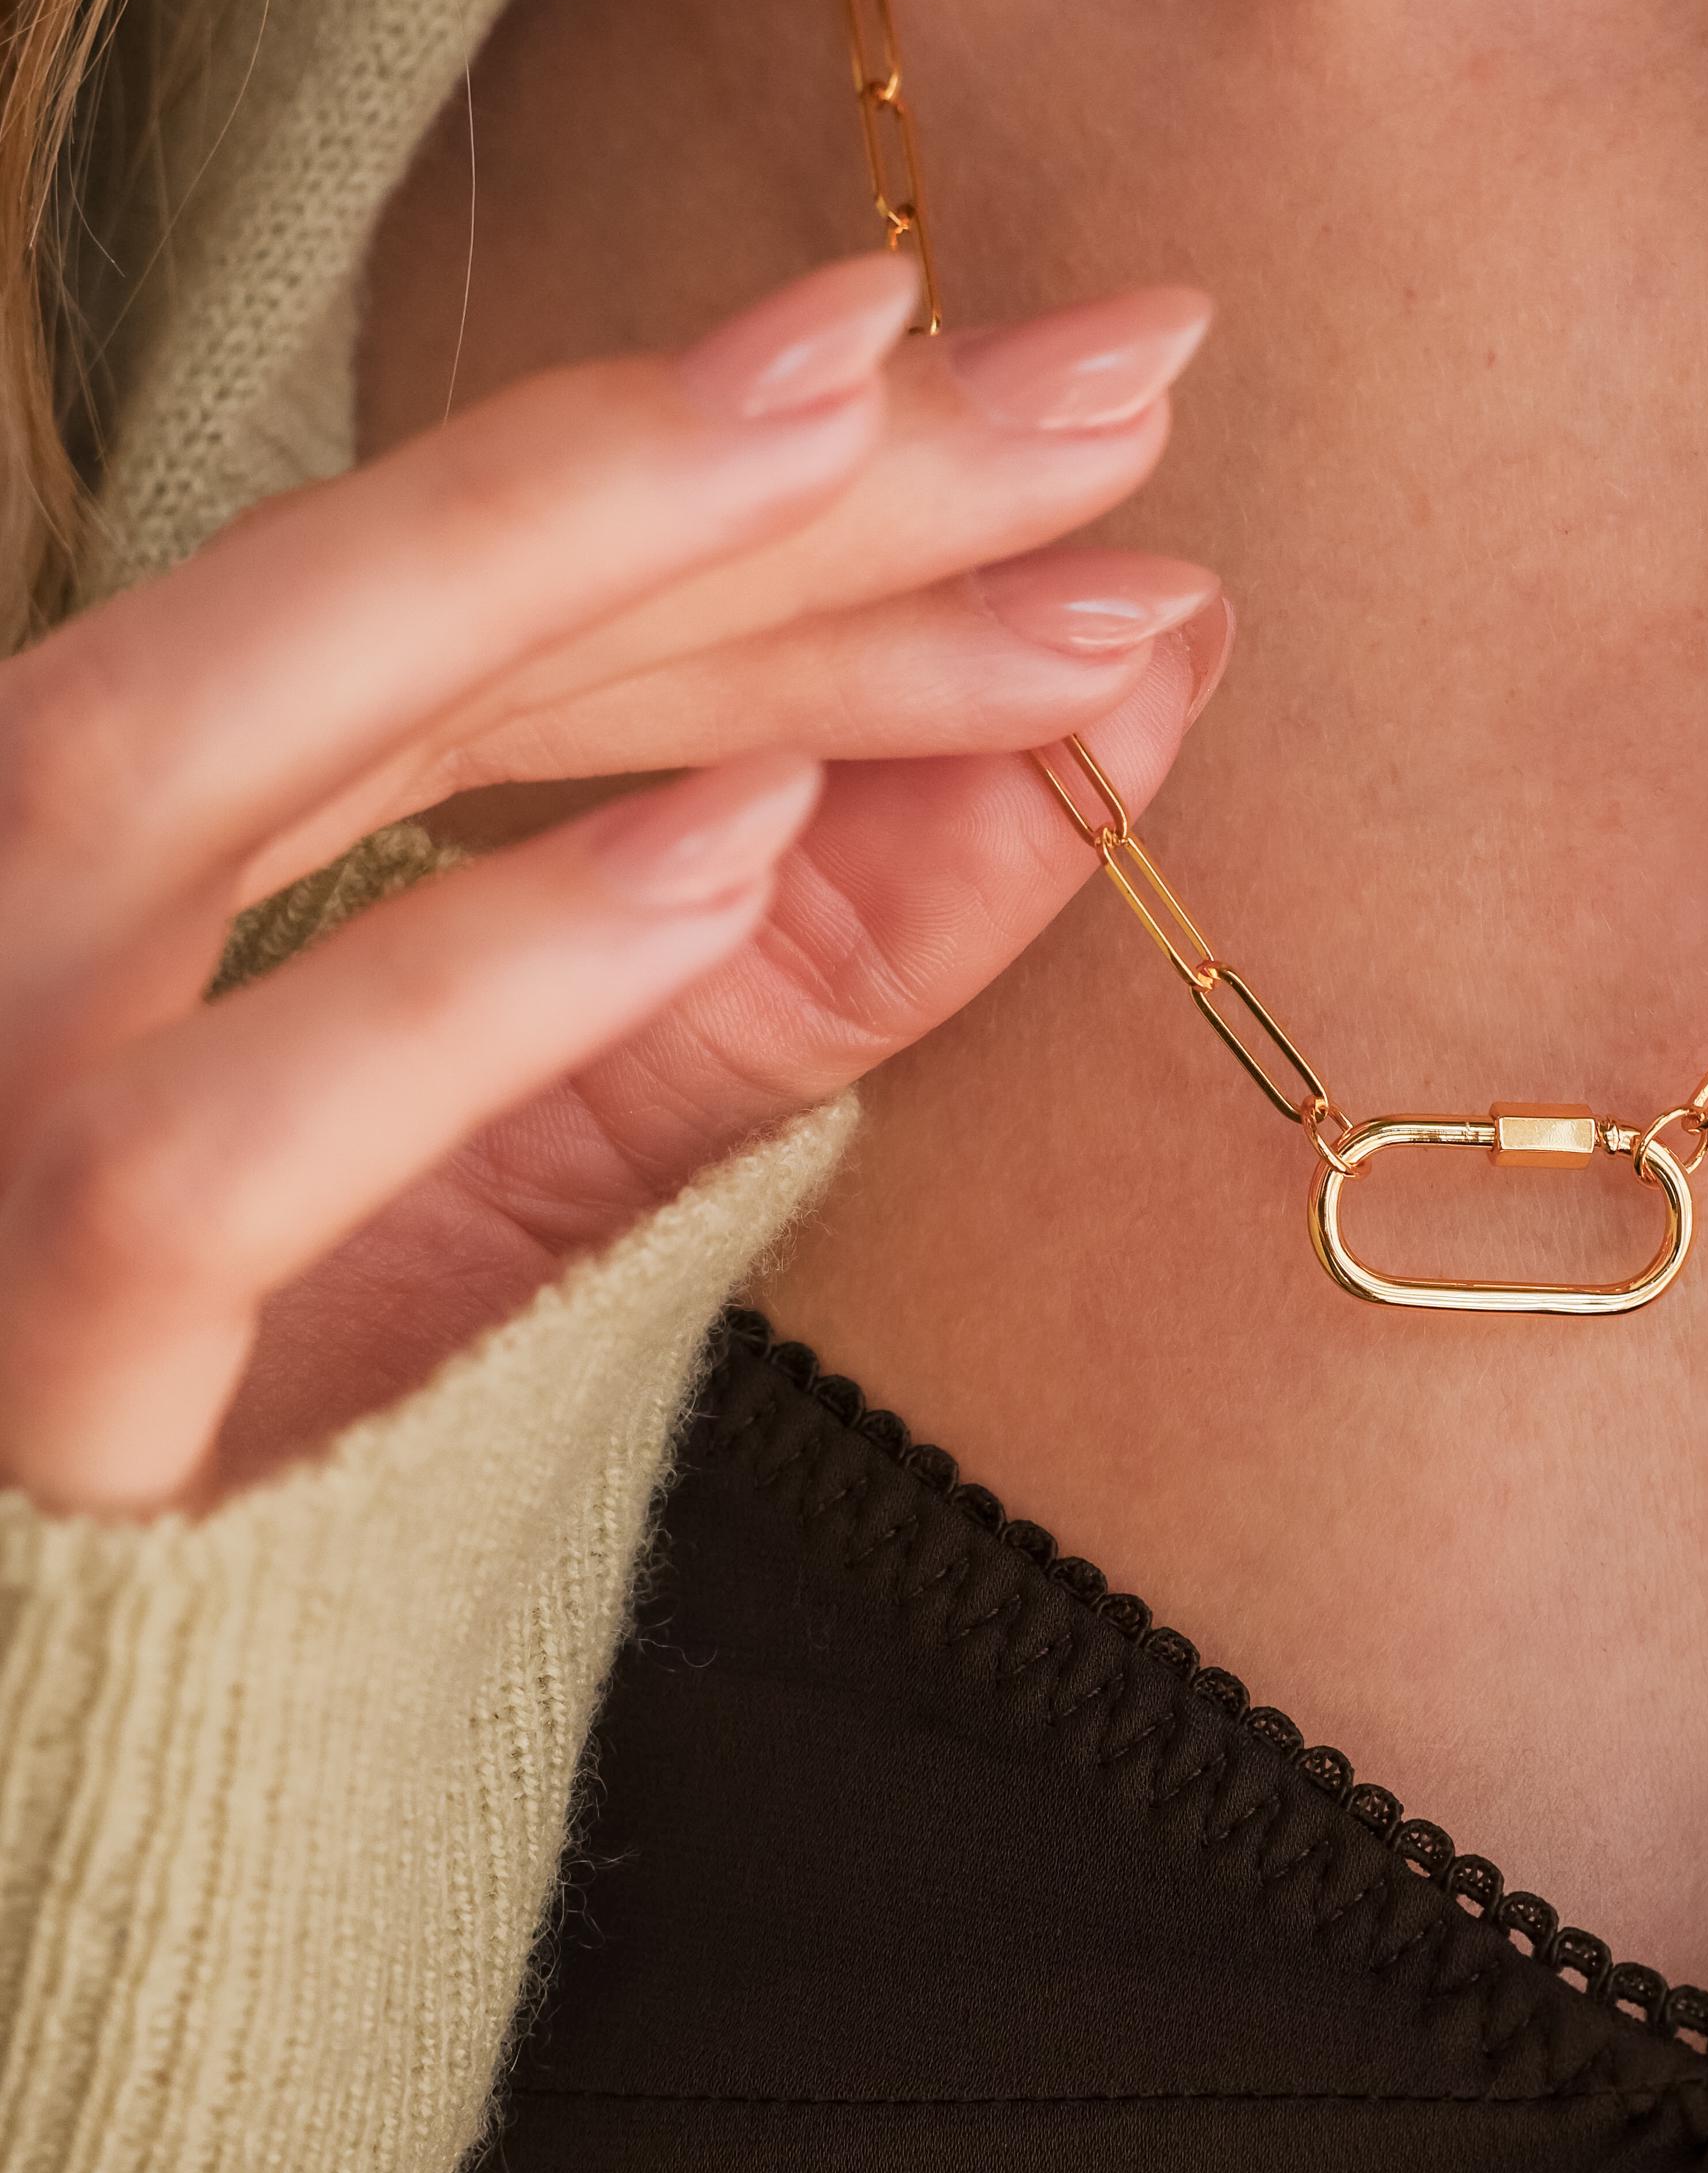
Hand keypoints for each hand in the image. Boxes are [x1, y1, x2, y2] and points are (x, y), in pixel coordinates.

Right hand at [0, 254, 1225, 1512]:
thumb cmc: (302, 1422)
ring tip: (902, 468)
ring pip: (191, 764)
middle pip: (373, 616)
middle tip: (1110, 370)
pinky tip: (737, 839)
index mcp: (159, 861)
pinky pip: (196, 1156)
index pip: (474, 608)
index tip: (1081, 384)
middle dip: (751, 480)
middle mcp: (16, 927)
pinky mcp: (16, 1377)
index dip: (776, 485)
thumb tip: (1132, 687)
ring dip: (573, 592)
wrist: (80, 1802)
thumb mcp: (586, 1147)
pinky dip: (469, 973)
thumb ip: (822, 942)